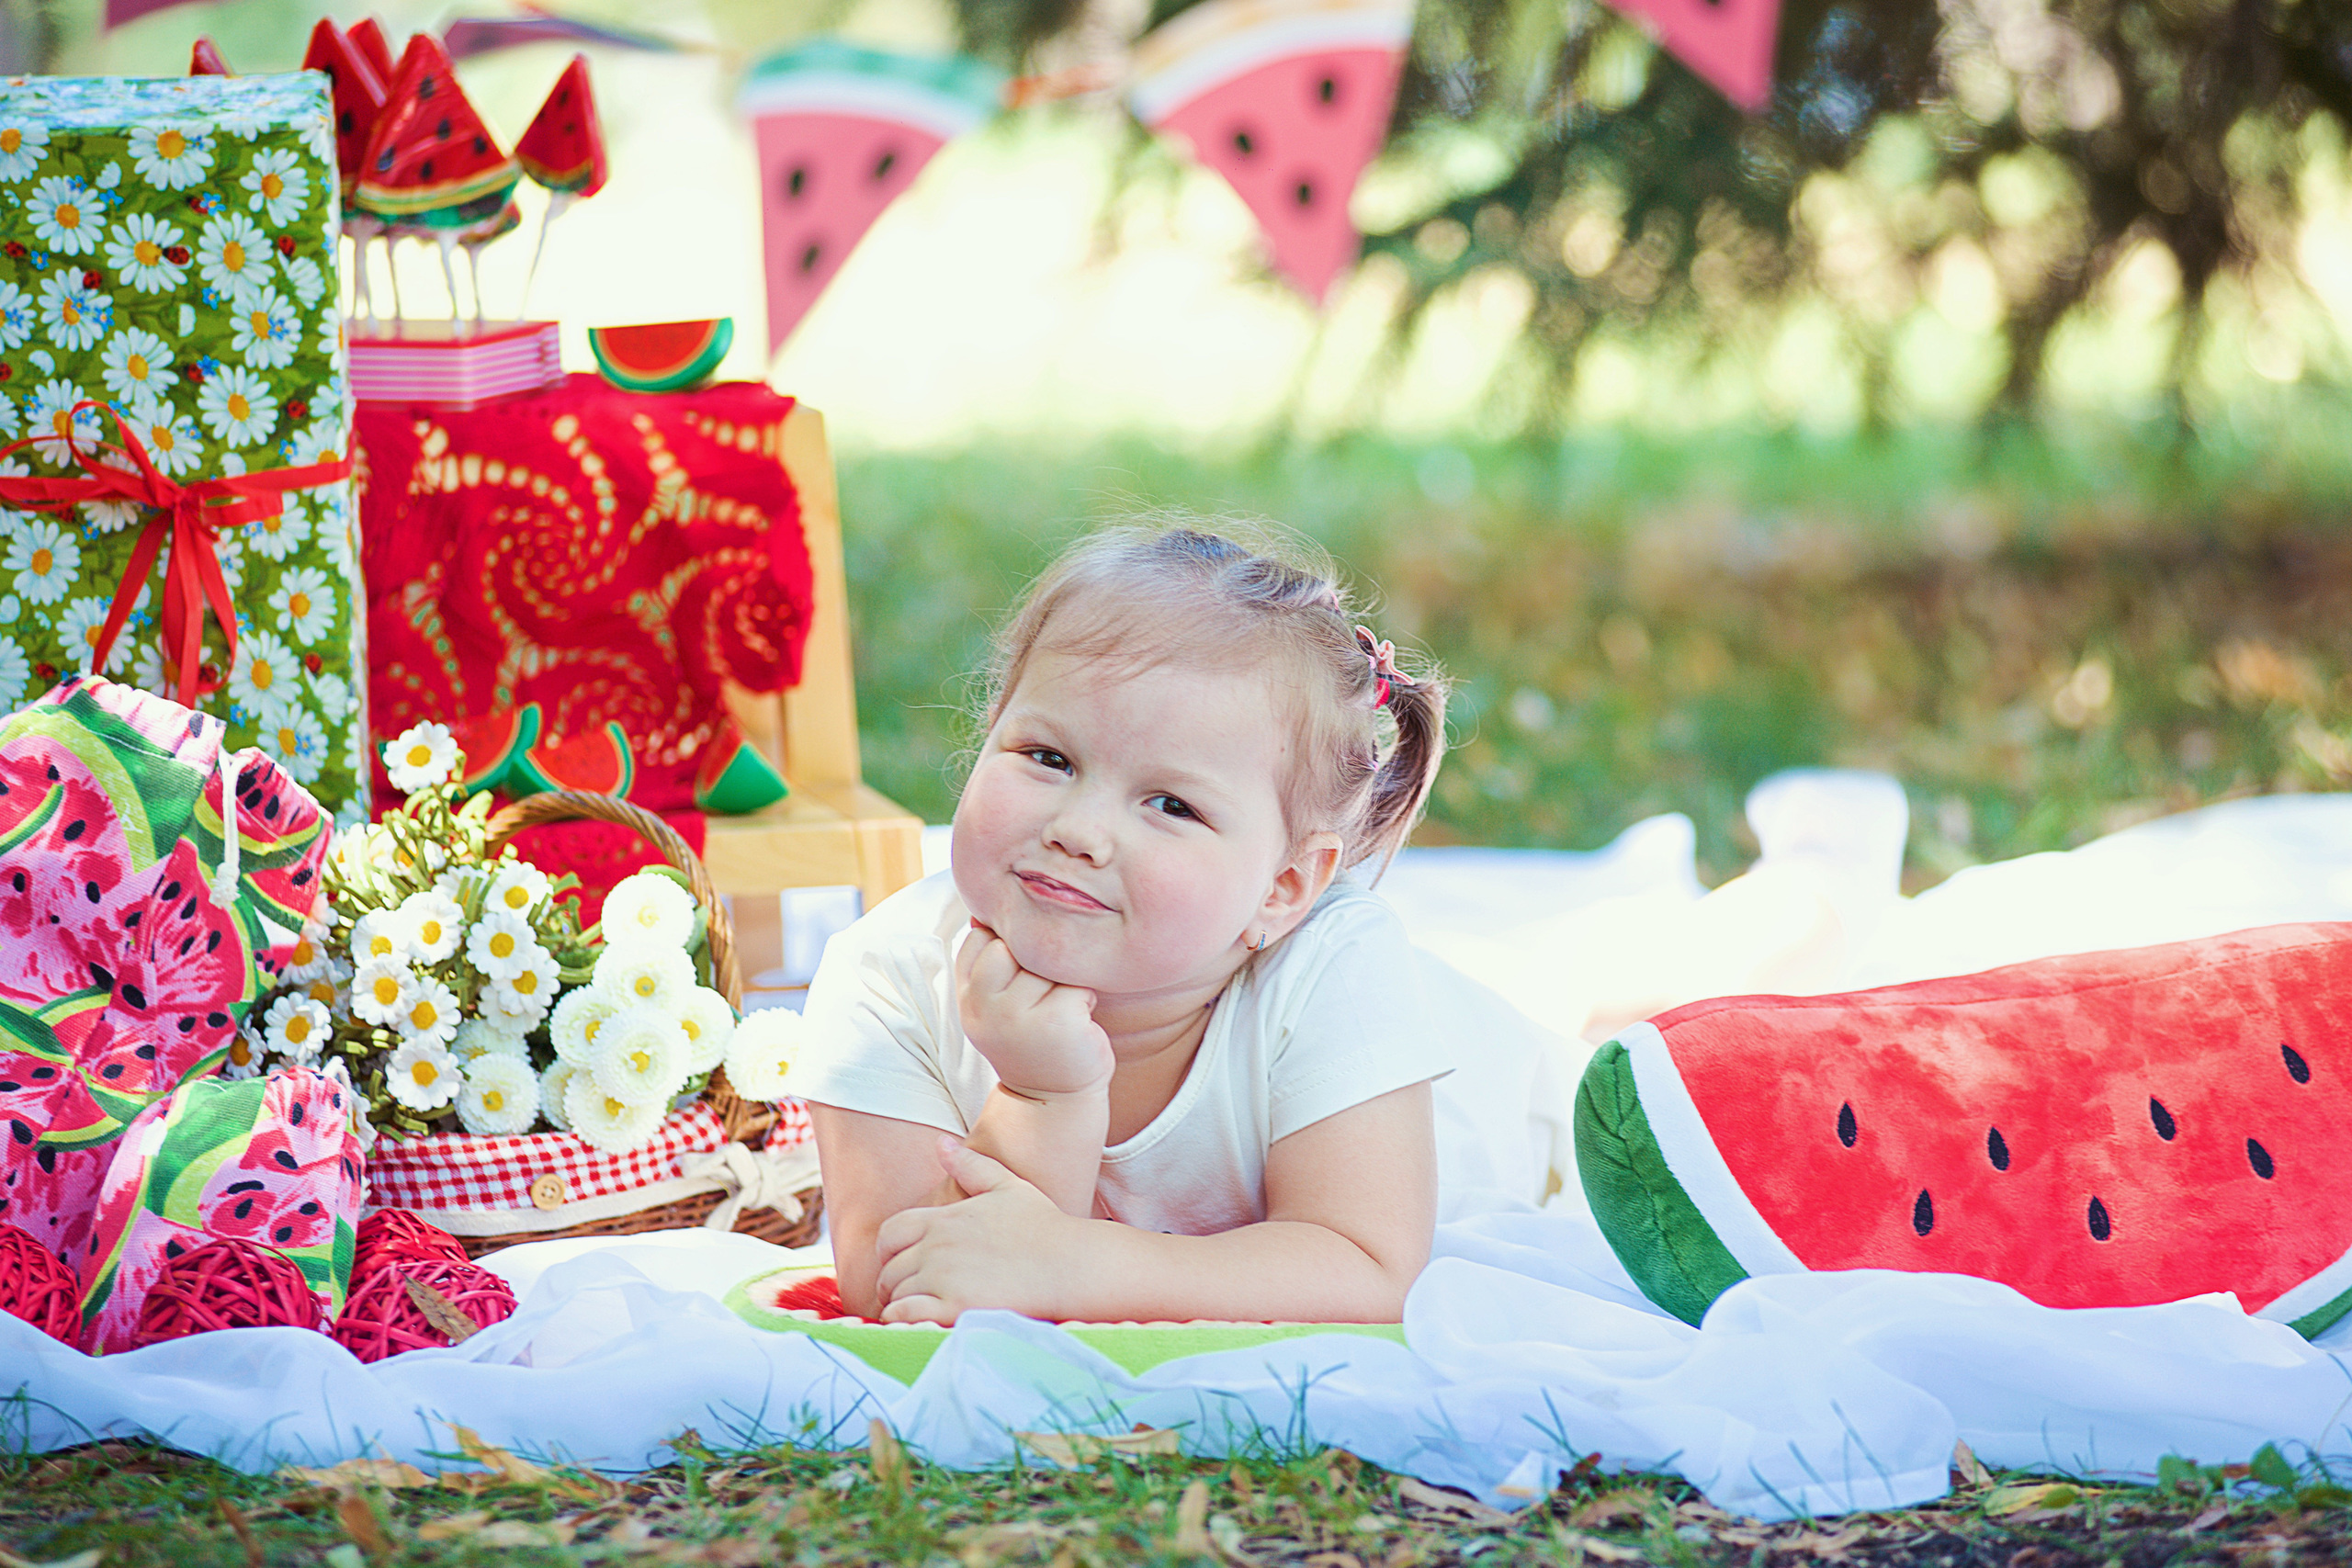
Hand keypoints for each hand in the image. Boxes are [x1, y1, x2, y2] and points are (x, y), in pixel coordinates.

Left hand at [875, 1138, 1086, 1323]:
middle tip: (912, 1296)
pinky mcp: (954, 1308)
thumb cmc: (1043, 1226)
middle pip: (889, 1270)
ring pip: (896, 1295)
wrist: (1071, 1264)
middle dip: (894, 1285)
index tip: (903, 1266)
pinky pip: (906, 1316)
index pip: (890, 1234)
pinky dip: (904, 1321)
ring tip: (919, 1312)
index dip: (889, 1252)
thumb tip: (941, 1143)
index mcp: (943, 1219)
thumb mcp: (1006, 1186)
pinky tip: (921, 1323)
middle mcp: (936, 1247)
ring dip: (901, 1305)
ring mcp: (943, 1277)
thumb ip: (970, 1165)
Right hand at [956, 920, 1112, 1097]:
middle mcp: (984, 1006)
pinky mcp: (1056, 1021)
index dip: (1008, 947)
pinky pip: (1077, 982)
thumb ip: (988, 961)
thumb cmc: (1032, 1039)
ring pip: (1049, 961)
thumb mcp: (996, 1002)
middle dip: (1036, 960)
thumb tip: (982, 912)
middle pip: (1015, 943)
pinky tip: (1077, 1022)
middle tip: (1044, 995)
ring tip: (1060, 1009)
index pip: (981, 937)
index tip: (1020, 978)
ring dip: (1063, 980)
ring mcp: (1018, 1015)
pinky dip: (1085, 997)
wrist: (1054, 1100)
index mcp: (967, 997)